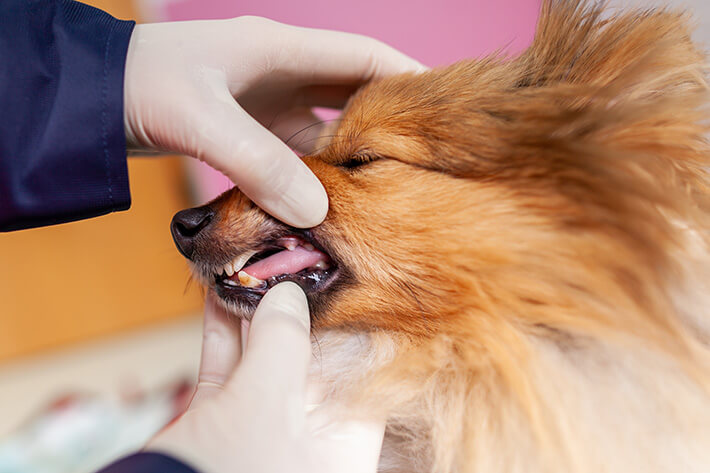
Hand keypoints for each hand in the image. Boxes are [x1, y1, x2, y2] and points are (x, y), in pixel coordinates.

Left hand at [124, 17, 424, 226]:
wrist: (87, 97)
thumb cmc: (139, 86)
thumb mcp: (201, 119)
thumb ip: (258, 163)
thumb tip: (316, 213)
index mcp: (280, 48)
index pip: (364, 57)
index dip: (409, 78)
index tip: (444, 110)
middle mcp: (281, 71)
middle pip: (354, 93)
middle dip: (389, 123)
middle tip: (425, 160)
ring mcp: (265, 102)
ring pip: (327, 130)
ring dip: (352, 157)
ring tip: (387, 188)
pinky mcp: (249, 129)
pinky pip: (298, 153)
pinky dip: (317, 175)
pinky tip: (332, 200)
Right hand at [146, 283, 384, 472]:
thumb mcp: (266, 403)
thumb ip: (283, 343)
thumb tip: (289, 294)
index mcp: (339, 443)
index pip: (359, 371)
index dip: (347, 321)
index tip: (333, 280)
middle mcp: (306, 437)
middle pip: (309, 358)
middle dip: (293, 310)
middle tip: (283, 265)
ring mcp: (261, 428)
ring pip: (263, 358)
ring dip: (253, 313)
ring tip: (249, 270)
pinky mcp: (219, 423)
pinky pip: (227, 367)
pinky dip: (222, 331)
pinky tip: (217, 294)